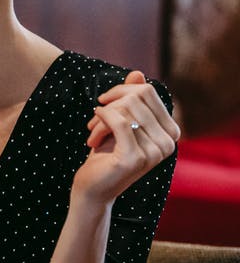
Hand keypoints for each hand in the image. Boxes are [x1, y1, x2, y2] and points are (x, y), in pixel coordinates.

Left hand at [76, 71, 178, 202]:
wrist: (93, 188)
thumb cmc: (106, 154)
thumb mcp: (120, 122)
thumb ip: (131, 99)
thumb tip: (137, 73)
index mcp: (170, 132)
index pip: (148, 91)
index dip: (121, 91)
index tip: (104, 104)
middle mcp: (169, 142)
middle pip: (138, 96)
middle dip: (111, 103)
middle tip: (95, 120)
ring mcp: (155, 151)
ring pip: (126, 108)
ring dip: (102, 117)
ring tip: (92, 132)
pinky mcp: (136, 158)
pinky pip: (118, 121)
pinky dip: (101, 120)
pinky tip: (91, 129)